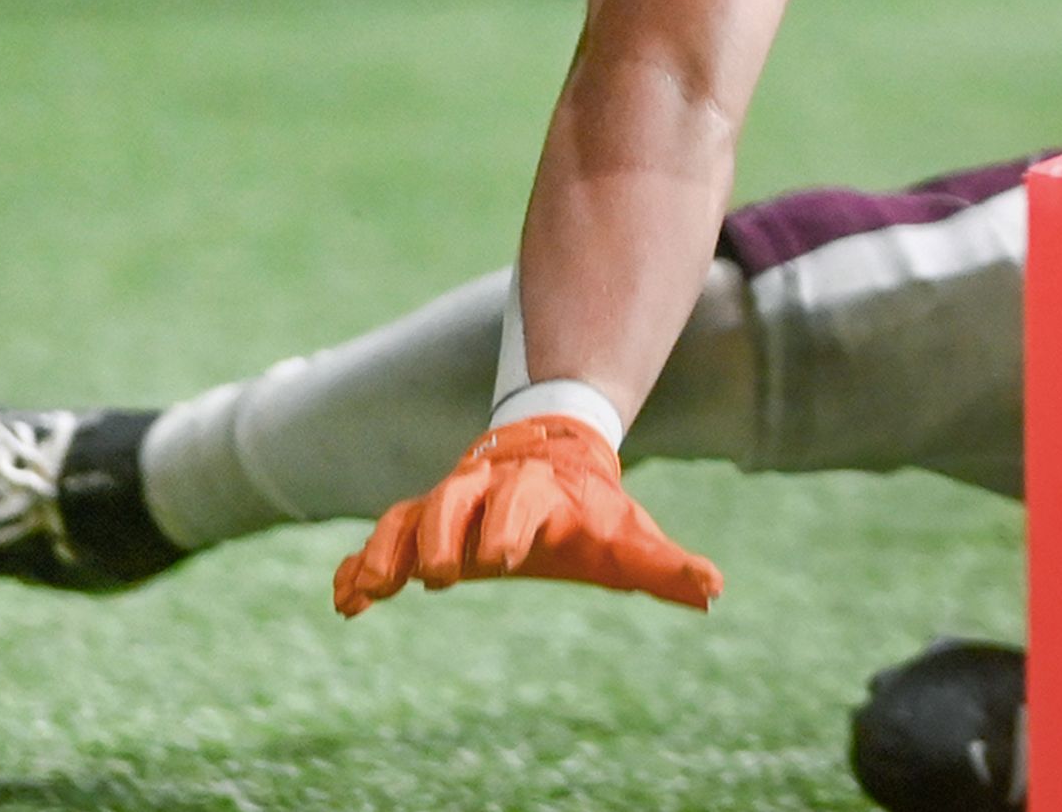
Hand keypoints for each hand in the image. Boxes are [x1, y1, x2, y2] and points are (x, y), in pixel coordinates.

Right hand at [331, 416, 719, 615]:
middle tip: (446, 574)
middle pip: (457, 498)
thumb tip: (714, 589)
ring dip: (389, 551)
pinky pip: (381, 538)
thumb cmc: (594, 510)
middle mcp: (487, 491)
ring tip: (375, 591)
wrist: (555, 457)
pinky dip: (359, 566)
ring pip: (409, 516)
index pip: (523, 498)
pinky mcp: (419, 524)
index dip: (510, 521)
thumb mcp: (628, 538)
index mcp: (540, 493)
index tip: (500, 558)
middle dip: (447, 531)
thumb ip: (664, 566)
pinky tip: (346, 604)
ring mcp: (449, 503)